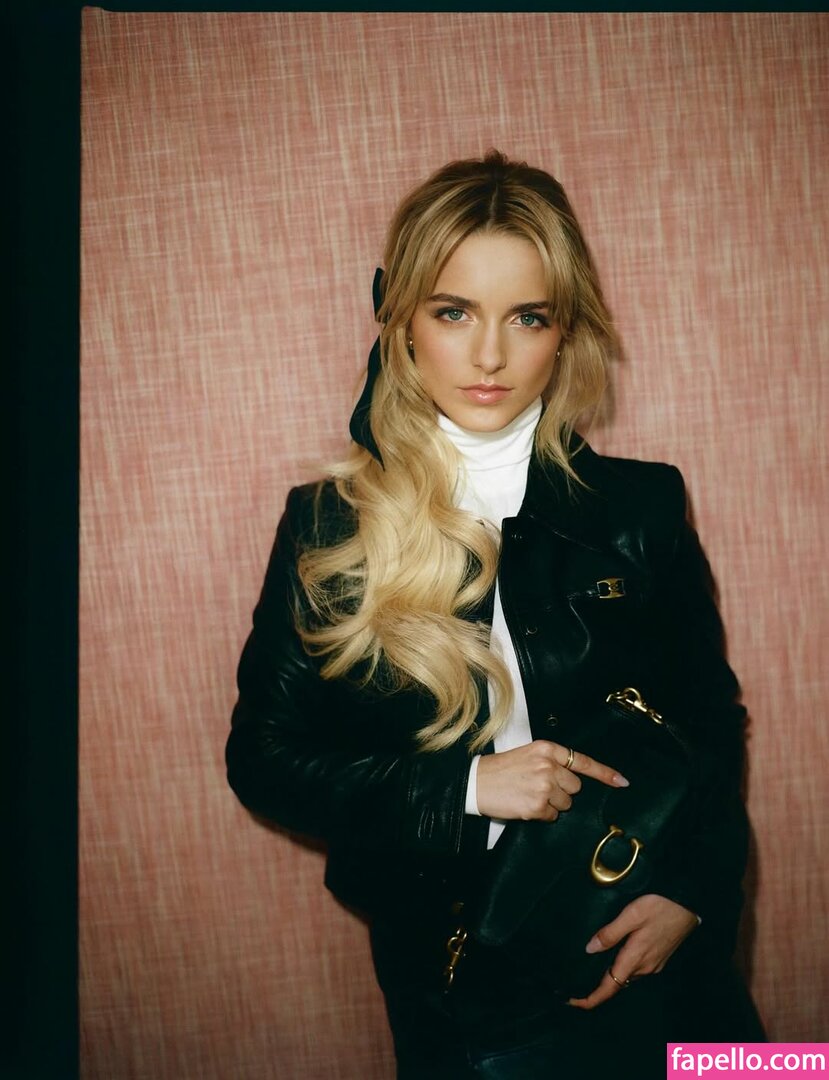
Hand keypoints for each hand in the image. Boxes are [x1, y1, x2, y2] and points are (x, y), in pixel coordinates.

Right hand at [475, 740, 628, 820]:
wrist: (475, 782)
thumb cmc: (500, 770)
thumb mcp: (527, 755)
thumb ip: (551, 762)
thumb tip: (575, 781)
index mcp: (546, 749)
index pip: (582, 761)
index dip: (604, 773)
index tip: (622, 782)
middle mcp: (548, 765)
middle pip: (575, 787)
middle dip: (562, 791)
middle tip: (538, 787)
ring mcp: (544, 786)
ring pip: (565, 804)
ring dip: (551, 804)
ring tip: (529, 795)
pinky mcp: (537, 805)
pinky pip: (552, 816)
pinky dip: (541, 814)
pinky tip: (525, 805)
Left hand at [568, 894, 698, 1009]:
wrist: (689, 905)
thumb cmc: (660, 907)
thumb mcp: (631, 915)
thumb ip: (610, 933)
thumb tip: (590, 949)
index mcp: (635, 959)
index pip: (610, 987)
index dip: (592, 998)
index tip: (574, 1001)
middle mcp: (645, 968)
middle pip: (617, 983)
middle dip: (597, 986)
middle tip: (577, 980)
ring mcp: (654, 964)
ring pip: (626, 975)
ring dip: (610, 976)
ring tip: (591, 968)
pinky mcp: (659, 957)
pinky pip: (636, 968)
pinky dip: (621, 967)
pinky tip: (614, 956)